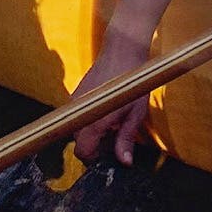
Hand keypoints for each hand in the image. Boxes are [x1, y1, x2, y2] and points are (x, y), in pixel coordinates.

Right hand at [71, 31, 152, 165]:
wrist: (123, 50)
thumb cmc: (132, 81)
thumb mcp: (136, 113)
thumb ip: (126, 139)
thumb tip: (124, 161)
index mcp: (95, 121)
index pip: (82, 152)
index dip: (95, 157)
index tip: (108, 153)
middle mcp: (80, 112)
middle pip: (78, 142)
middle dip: (94, 145)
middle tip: (115, 135)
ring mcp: (75, 101)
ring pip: (77, 128)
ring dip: (91, 131)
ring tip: (112, 120)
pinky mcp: (75, 93)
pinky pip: (77, 115)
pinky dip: (88, 118)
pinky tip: (105, 110)